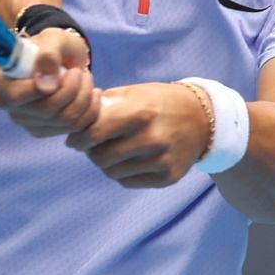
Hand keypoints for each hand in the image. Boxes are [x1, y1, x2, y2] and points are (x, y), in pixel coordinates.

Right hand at [0, 27, 98, 137]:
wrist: (63, 59)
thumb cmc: (53, 46)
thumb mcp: (54, 39)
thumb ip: (49, 55)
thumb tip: (45, 85)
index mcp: (1, 80)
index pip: (16, 96)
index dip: (41, 88)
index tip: (65, 70)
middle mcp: (8, 104)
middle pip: (45, 110)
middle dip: (72, 90)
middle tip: (80, 72)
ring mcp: (25, 120)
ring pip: (63, 120)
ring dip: (84, 97)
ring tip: (86, 79)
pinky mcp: (43, 130)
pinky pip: (74, 127)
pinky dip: (90, 110)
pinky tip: (90, 94)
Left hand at [65, 82, 208, 187]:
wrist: (203, 118)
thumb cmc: (158, 102)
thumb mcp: (132, 93)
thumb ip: (102, 105)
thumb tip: (71, 119)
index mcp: (140, 113)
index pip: (93, 134)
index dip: (78, 138)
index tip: (75, 139)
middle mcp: (152, 139)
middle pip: (99, 157)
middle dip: (91, 151)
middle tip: (95, 144)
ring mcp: (161, 161)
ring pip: (111, 172)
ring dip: (106, 163)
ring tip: (114, 149)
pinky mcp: (168, 177)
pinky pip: (128, 181)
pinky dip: (122, 172)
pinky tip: (130, 159)